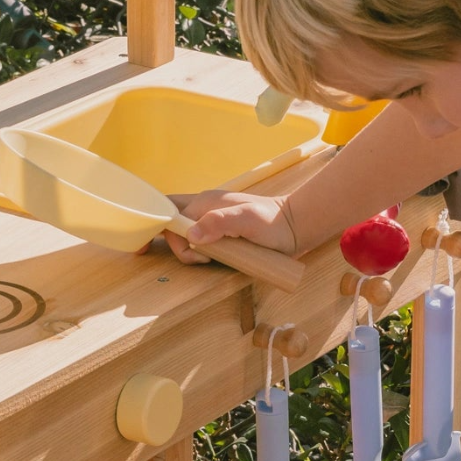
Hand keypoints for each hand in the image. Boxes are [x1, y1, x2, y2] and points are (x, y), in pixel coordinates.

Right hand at [161, 191, 293, 264]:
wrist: (296, 227)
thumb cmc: (273, 222)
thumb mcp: (247, 220)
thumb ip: (219, 223)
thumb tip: (191, 235)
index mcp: (204, 202)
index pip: (170, 217)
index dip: (164, 234)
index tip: (181, 253)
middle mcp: (203, 208)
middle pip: (172, 223)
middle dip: (177, 244)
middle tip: (202, 258)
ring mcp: (210, 220)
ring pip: (183, 234)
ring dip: (190, 251)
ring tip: (214, 258)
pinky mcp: (219, 232)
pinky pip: (197, 240)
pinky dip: (197, 251)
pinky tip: (211, 257)